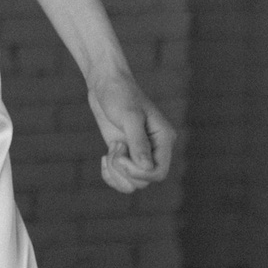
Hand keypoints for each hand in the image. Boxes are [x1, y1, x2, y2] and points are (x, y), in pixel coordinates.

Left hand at [87, 73, 174, 192]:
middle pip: (144, 181)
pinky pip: (121, 177)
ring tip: (110, 153)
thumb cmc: (120, 94)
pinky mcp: (124, 153)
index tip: (119, 155)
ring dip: (116, 174)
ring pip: (132, 183)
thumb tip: (146, 167)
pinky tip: (104, 159)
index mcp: (164, 140)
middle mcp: (155, 150)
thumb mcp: (129, 116)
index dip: (138, 173)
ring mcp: (138, 153)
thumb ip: (138, 141)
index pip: (159, 173)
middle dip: (124, 171)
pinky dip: (110, 174)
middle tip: (114, 149)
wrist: (106, 84)